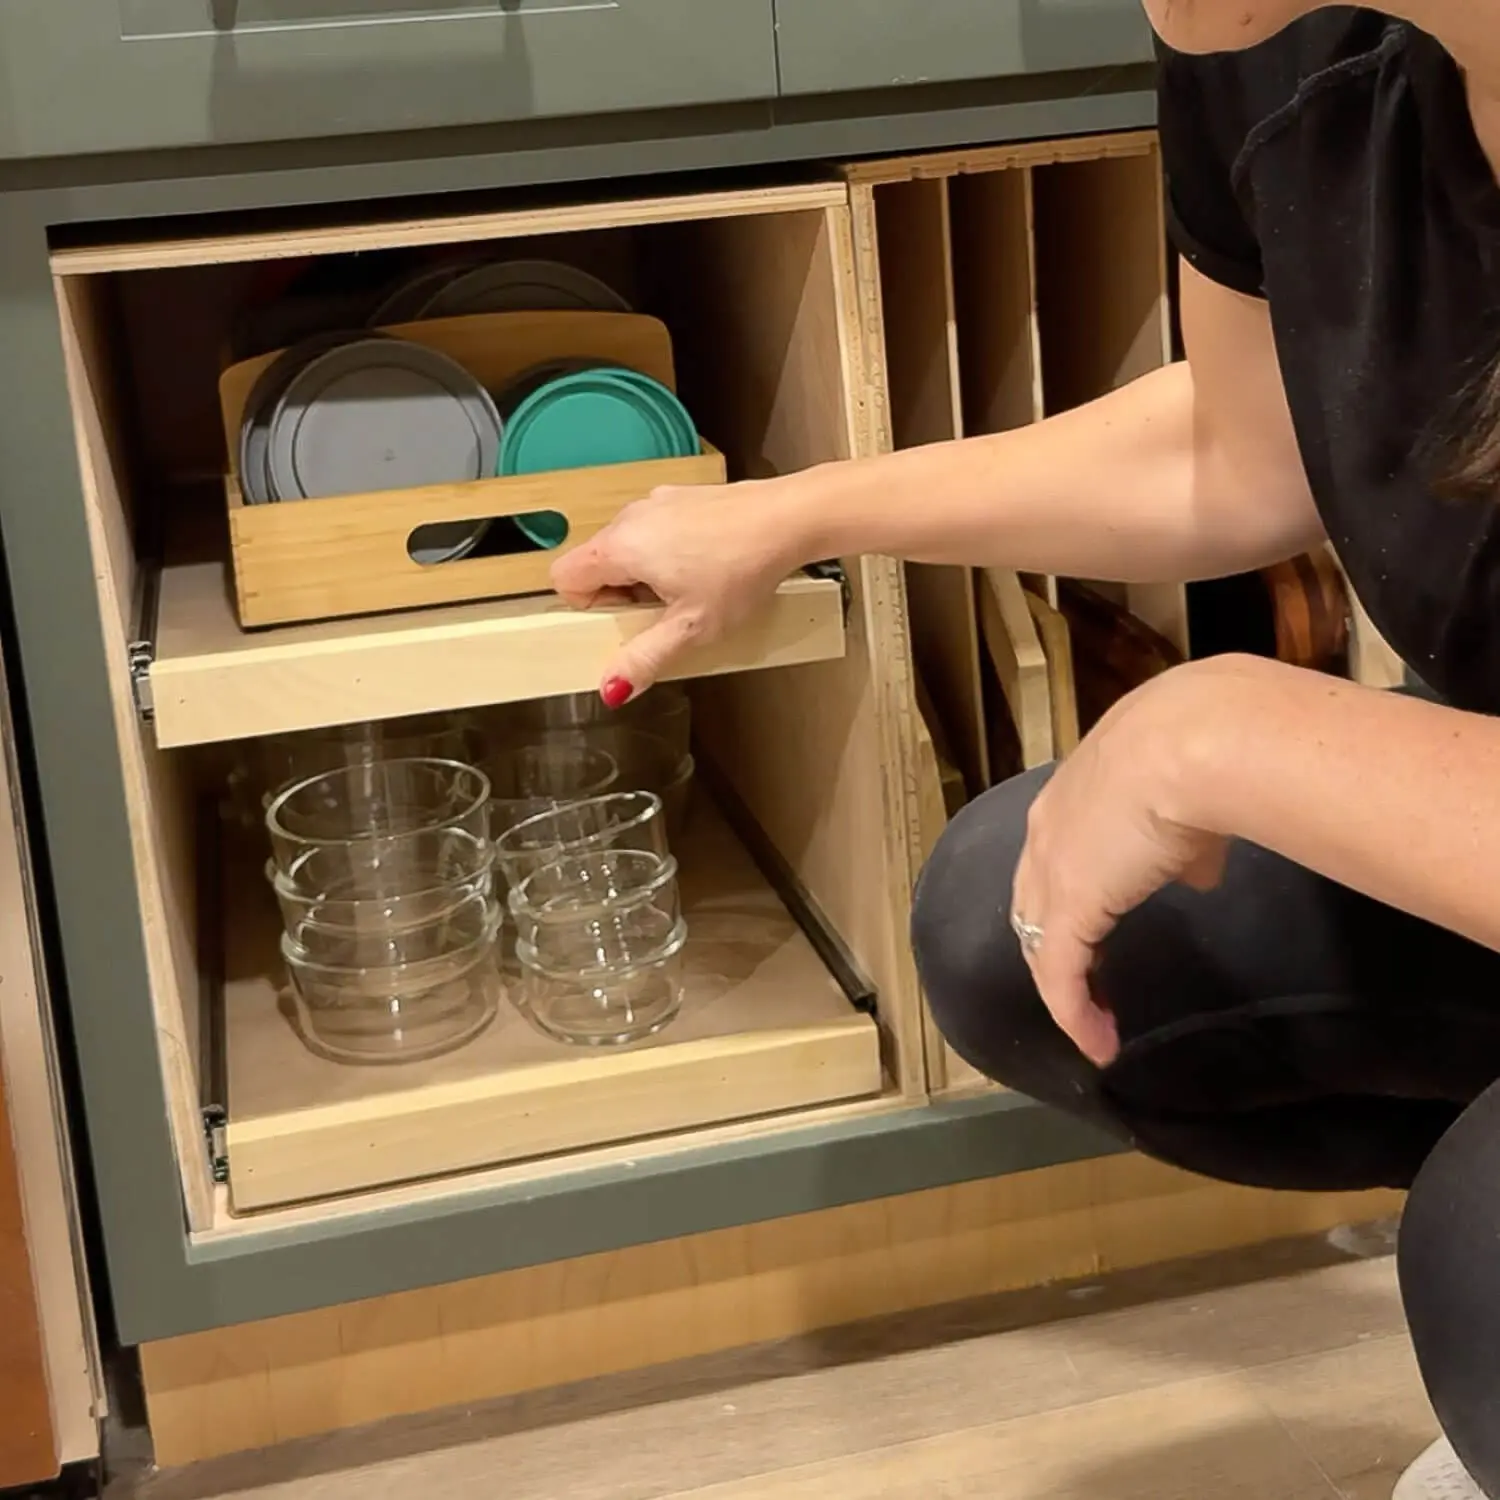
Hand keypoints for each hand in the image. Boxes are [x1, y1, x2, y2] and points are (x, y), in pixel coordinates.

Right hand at [550, 476, 810, 704]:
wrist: (787, 518)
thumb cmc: (740, 571)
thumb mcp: (692, 627)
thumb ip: (645, 658)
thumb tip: (610, 689)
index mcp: (620, 546)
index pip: (564, 576)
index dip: (588, 606)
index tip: (628, 618)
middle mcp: (629, 516)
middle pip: (595, 562)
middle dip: (620, 594)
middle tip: (664, 611)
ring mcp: (655, 501)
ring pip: (626, 546)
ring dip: (644, 574)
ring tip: (690, 590)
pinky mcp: (680, 496)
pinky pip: (653, 530)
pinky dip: (666, 552)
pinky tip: (706, 566)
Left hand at [1011, 659, 1241, 1065]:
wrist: (1194, 742)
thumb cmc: (1201, 751)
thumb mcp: (1189, 796)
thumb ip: (1185, 842)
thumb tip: (1200, 872)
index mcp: (1072, 795)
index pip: (1055, 858)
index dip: (1070, 898)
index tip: (1098, 932)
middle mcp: (1046, 831)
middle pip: (1034, 902)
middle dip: (1054, 943)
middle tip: (1084, 982)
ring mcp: (1051, 872)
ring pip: (1041, 943)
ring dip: (1064, 986)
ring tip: (1090, 1023)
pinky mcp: (1068, 910)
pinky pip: (1061, 977)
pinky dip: (1077, 1014)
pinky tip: (1100, 1043)